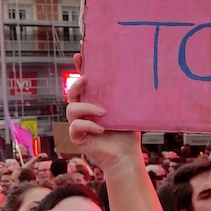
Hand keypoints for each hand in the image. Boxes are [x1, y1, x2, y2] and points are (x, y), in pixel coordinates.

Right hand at [65, 53, 142, 174]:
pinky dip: (88, 125)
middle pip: (72, 93)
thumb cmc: (128, 133)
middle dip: (77, 84)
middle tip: (87, 79)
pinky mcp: (77, 137)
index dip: (80, 68)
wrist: (127, 156)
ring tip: (103, 112)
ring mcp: (79, 124)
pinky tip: (101, 128)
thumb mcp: (128, 111)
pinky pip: (75, 126)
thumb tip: (139, 74)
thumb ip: (126, 96)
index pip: (85, 83)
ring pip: (71, 109)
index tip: (79, 54)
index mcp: (94, 101)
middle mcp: (84, 111)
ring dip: (87, 108)